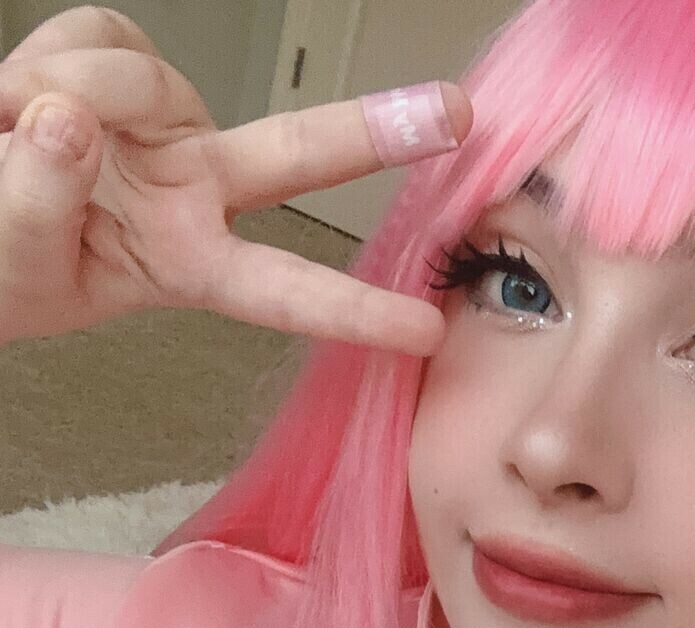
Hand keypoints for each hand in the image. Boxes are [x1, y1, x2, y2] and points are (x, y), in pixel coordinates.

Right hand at [0, 6, 470, 352]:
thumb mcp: (12, 268)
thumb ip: (39, 204)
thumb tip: (68, 120)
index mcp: (186, 262)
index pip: (280, 290)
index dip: (351, 311)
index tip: (425, 330)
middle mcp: (190, 188)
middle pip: (293, 155)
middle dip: (373, 132)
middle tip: (456, 116)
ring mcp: (158, 122)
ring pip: (142, 78)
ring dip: (72, 91)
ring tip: (6, 127)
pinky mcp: (114, 62)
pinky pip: (90, 37)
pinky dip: (43, 60)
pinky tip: (11, 98)